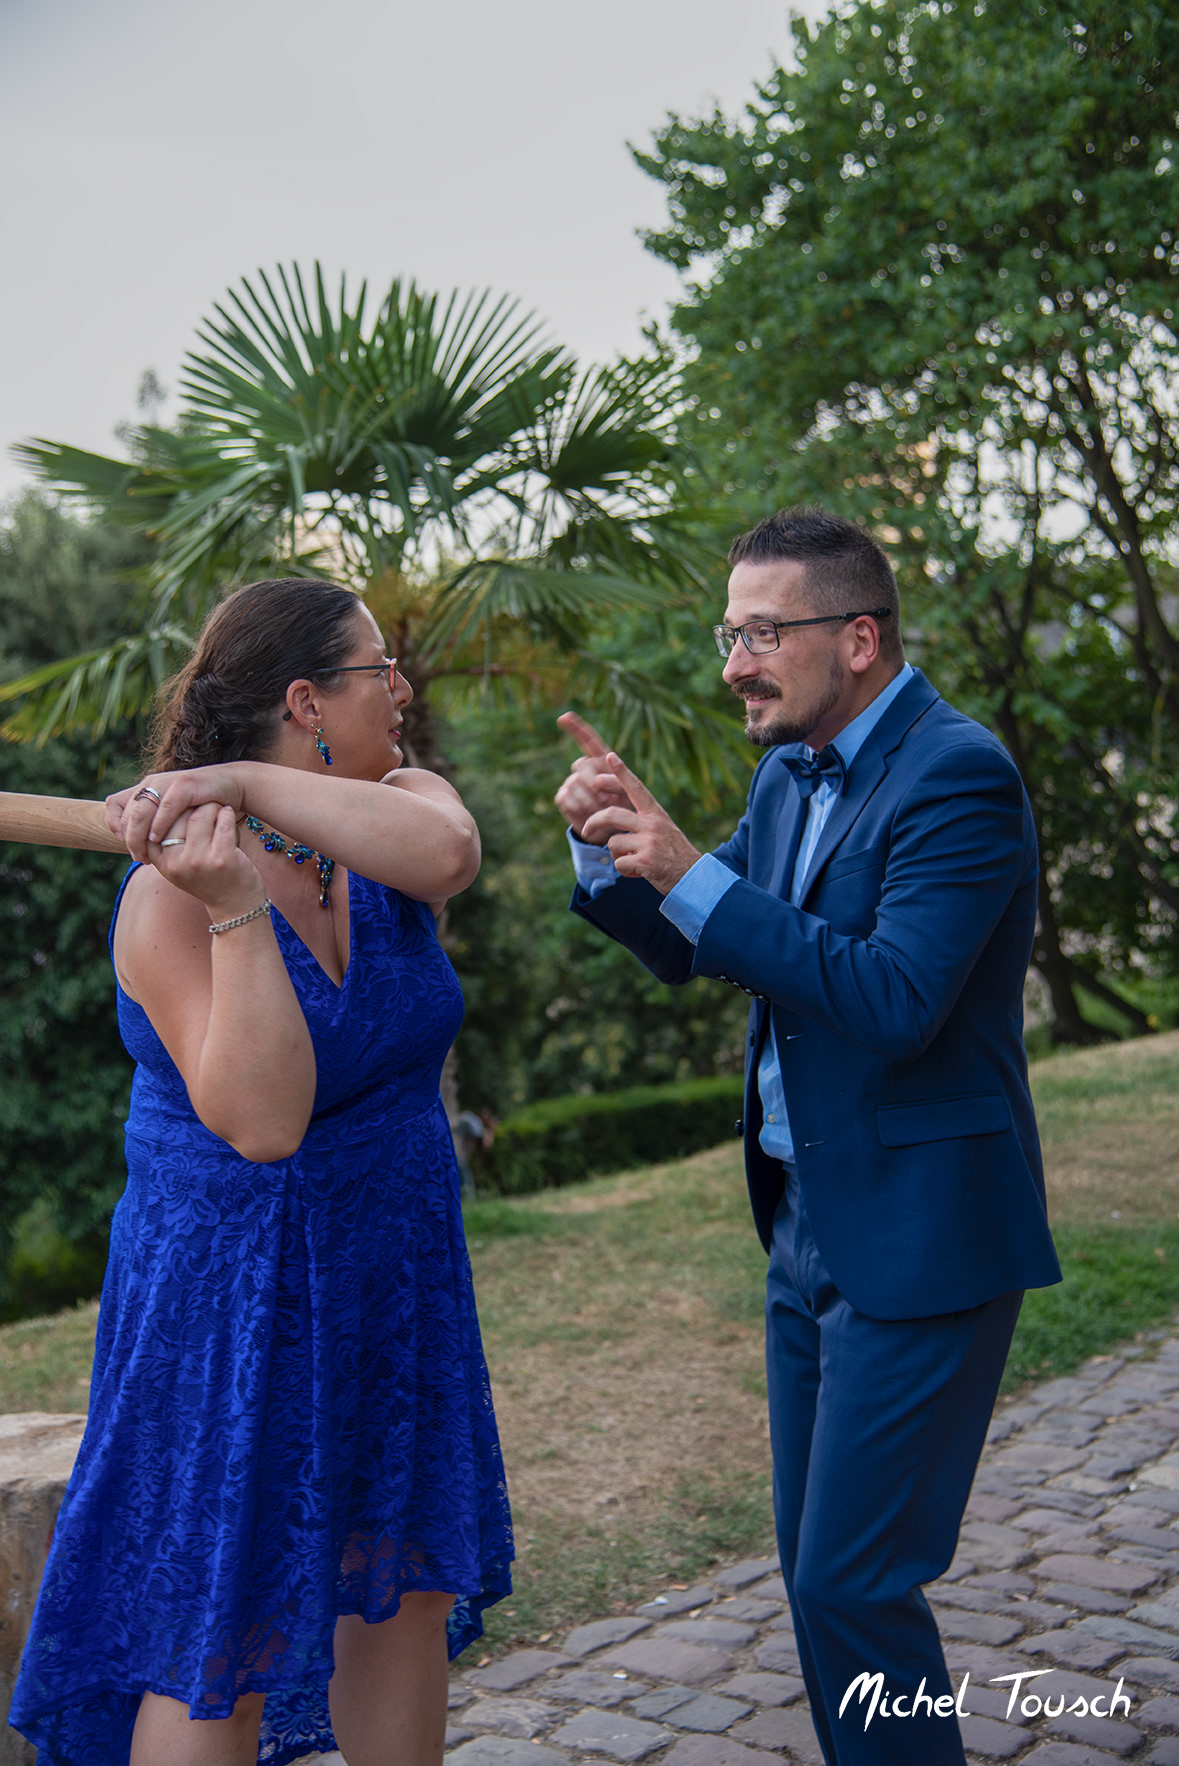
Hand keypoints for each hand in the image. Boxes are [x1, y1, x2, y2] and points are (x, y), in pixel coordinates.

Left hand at [108, 765, 249, 860]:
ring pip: (141, 811)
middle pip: (126, 812)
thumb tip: (136, 844)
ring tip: (145, 853)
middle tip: (137, 857)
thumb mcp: (173, 813)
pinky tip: (159, 840)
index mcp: (145, 788)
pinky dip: (159, 824)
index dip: (114, 826)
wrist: (231, 785)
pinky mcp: (184, 785)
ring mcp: (167, 782)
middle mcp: (152, 783)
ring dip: (139, 836)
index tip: (126, 845)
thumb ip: (154, 822)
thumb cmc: (202, 804)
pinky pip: (165, 806)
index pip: (114, 804)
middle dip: (128, 839)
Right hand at [149, 802, 266, 921]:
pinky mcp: (222, 859)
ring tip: (217, 806)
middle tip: (203, 800)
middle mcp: (176, 863)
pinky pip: (223, 822)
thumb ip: (165, 846)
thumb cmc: (207, 880)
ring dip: (211, 805)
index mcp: (162, 862)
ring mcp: (199, 861)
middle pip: (178, 816)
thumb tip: (156, 807)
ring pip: (200, 815)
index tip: (182, 803)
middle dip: (192, 803)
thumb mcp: (178, 867)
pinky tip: (229, 813)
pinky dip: (227, 813)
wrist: (235, 907)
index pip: (155, 823)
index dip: (169, 808)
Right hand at [555, 712, 636, 841]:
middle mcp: (585, 768)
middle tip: (607, 801)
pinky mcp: (563, 798)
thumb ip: (619, 783)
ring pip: (574, 784)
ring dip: (589, 801)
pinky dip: (579, 809)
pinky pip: (566, 799)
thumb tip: (598, 781)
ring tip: (601, 811)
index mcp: (602, 761)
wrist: (615, 832)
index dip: (576, 728)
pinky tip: (588, 815)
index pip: (588, 740)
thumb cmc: (628, 809)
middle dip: (594, 783)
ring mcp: (572, 782)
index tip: (564, 717)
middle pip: (582, 765)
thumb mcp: (631, 794)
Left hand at [579, 751, 701, 895]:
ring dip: (617, 855)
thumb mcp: (663, 831)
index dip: (622, 772)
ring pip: (613, 843)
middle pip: (612, 814)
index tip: (609, 756)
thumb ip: (643, 823)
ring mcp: (649, 842)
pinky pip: (619, 863)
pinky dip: (624, 870)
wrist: (694, 878)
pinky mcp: (645, 860)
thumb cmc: (675, 855)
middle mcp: (652, 824)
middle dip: (594, 821)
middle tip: (585, 830)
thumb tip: (615, 820)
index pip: (636, 788)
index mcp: (656, 814)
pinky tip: (638, 872)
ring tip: (633, 861)